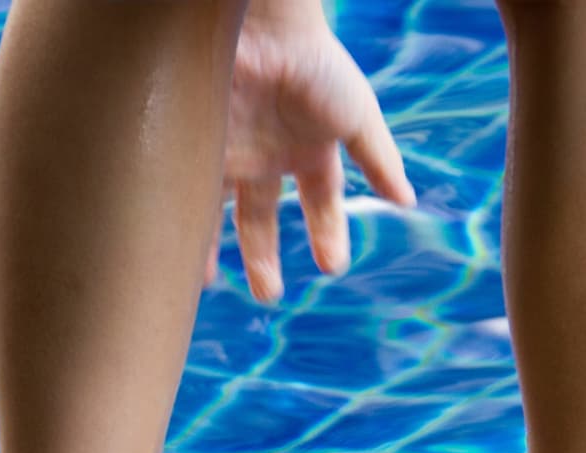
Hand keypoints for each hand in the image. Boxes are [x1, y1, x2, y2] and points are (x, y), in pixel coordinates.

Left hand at [211, 1, 415, 302]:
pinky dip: (184, 224)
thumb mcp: (357, 115)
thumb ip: (380, 160)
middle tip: (268, 294)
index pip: (321, 204)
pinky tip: (179, 251)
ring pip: (219, 214)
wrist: (260, 26)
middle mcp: (267, 156)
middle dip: (263, 256)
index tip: (332, 266)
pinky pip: (187, 195)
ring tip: (205, 284)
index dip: (327, 234)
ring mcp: (230, 152)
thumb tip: (406, 201)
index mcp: (309, 150)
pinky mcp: (195, 146)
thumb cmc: (315, 63)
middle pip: (263, 218)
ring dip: (213, 250)